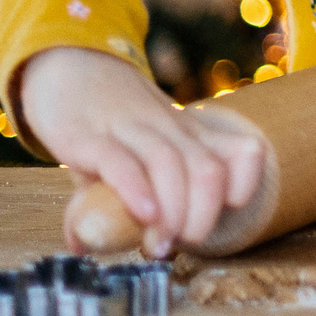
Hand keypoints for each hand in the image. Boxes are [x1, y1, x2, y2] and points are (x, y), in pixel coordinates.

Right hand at [19, 46, 268, 258]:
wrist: (69, 69)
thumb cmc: (107, 125)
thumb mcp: (130, 156)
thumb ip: (115, 199)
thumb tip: (87, 246)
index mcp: (192, 134)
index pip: (244, 151)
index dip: (247, 182)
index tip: (230, 210)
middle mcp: (169, 129)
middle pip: (208, 169)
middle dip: (203, 214)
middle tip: (181, 243)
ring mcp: (130, 129)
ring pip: (170, 165)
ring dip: (173, 212)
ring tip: (160, 244)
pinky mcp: (87, 136)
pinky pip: (120, 162)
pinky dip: (137, 191)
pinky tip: (144, 215)